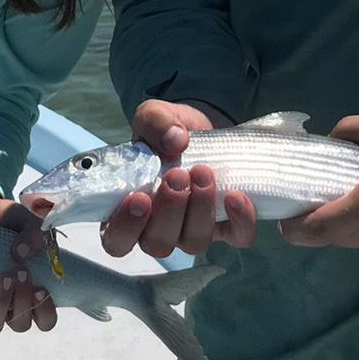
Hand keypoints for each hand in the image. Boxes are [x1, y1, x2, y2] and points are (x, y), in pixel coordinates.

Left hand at [0, 185, 56, 334]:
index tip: (41, 288)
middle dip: (23, 302)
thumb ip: (35, 232)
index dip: (45, 312)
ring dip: (1, 306)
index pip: (45, 320)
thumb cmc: (7, 221)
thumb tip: (20, 253)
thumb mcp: (26, 220)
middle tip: (22, 273)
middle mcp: (10, 303)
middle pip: (21, 324)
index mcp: (31, 291)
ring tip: (3, 277)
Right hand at [100, 99, 257, 258]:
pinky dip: (240, 221)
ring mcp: (193, 231)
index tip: (139, 198)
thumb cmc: (165, 132)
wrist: (200, 130)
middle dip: (169, 211)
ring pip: (195, 242)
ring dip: (200, 211)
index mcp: (129, 212)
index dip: (126, 228)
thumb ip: (154, 122)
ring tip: (203, 173)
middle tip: (177, 175)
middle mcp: (158, 229)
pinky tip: (236, 195)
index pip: (118, 241)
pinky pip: (237, 237)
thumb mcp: (152, 116)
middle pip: (158, 244)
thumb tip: (175, 140)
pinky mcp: (227, 225)